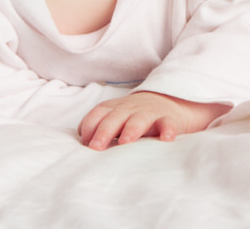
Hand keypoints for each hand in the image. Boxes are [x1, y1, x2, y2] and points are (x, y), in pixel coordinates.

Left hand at [79, 91, 229, 150]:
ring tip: (125, 141)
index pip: (98, 113)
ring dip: (131, 129)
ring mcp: (149, 113)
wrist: (169, 102)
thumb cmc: (134, 117)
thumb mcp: (116, 118)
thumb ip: (99, 128)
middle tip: (96, 147)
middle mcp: (130, 109)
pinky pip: (168, 124)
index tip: (84, 143)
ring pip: (139, 119)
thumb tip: (81, 146)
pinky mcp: (168, 119)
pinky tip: (166, 139)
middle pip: (115, 117)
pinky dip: (168, 130)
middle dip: (104, 130)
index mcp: (115, 108)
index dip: (89, 125)